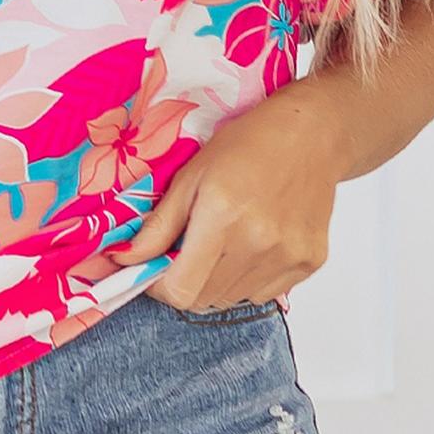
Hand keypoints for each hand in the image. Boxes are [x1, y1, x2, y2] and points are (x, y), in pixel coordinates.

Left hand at [108, 84, 344, 308]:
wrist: (312, 134)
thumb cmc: (248, 144)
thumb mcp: (191, 175)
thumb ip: (158, 226)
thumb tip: (121, 260)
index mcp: (223, 217)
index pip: (180, 290)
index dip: (159, 286)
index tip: (155, 268)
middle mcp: (259, 243)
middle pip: (205, 300)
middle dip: (185, 281)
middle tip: (188, 249)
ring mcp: (288, 256)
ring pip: (233, 299)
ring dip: (217, 281)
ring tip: (224, 241)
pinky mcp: (310, 262)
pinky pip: (264, 293)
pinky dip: (248, 279)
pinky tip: (253, 243)